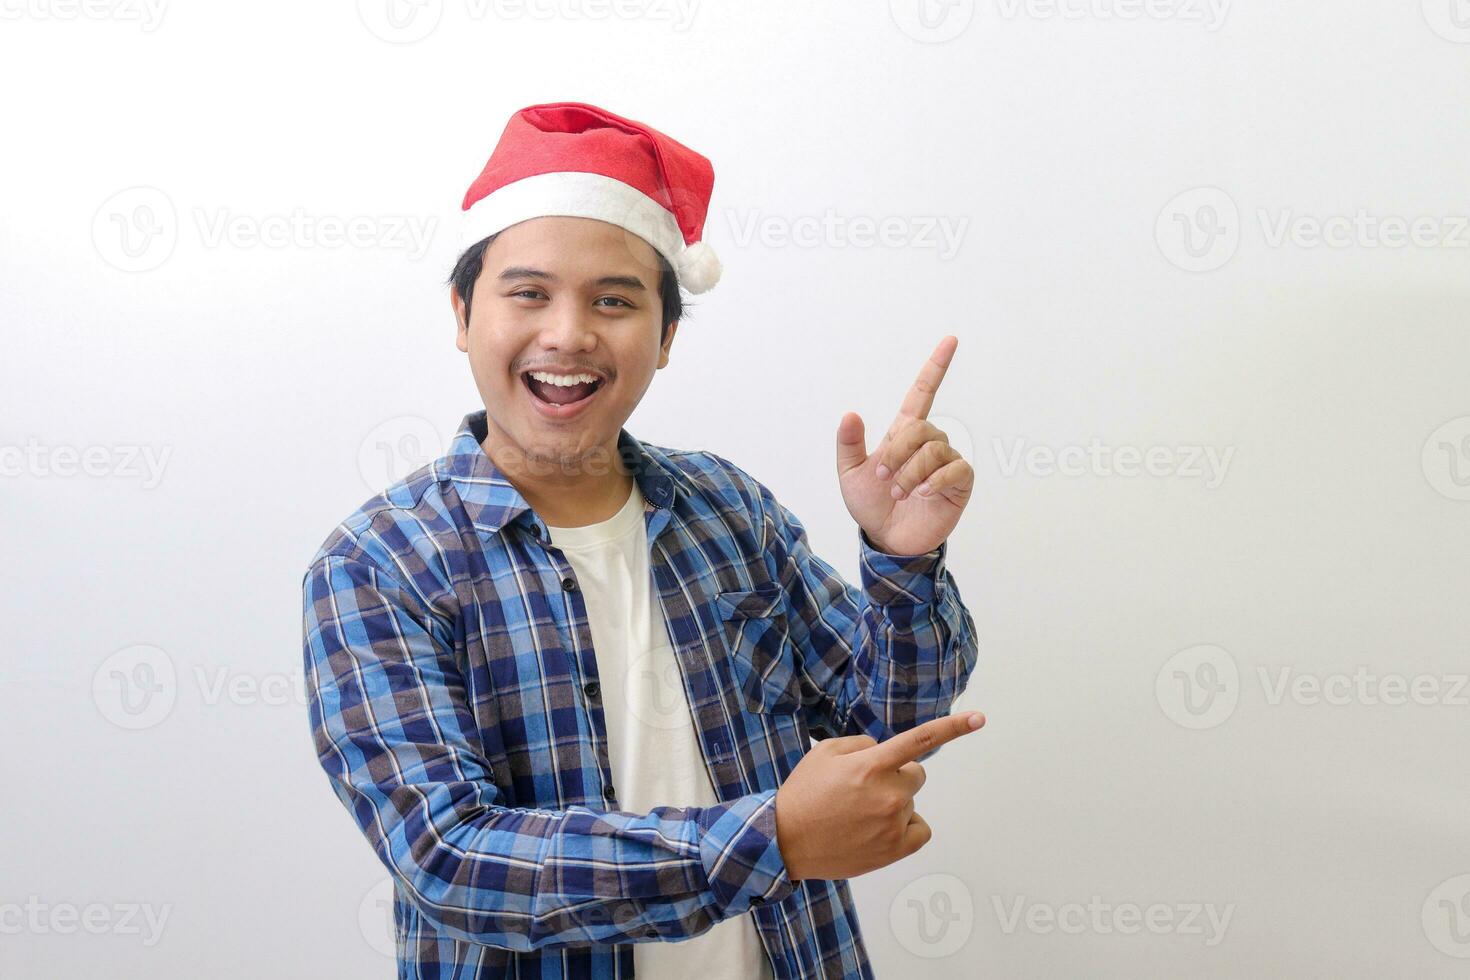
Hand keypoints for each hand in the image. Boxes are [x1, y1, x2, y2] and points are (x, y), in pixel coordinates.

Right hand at [773, 711, 985, 881]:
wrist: (786, 841)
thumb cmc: (804, 793)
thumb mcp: (825, 752)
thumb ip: (862, 745)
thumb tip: (883, 750)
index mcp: (872, 764)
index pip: (920, 740)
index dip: (953, 727)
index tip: (980, 718)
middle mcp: (889, 793)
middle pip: (916, 775)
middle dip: (897, 777)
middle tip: (865, 789)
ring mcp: (894, 824)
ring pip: (911, 803)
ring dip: (894, 804)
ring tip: (859, 815)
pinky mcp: (895, 850)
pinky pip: (920, 829)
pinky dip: (905, 828)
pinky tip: (878, 830)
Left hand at [836, 335, 974, 555]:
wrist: (886, 539)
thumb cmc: (870, 505)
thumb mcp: (850, 474)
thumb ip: (849, 444)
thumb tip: (850, 414)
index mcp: (903, 434)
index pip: (923, 392)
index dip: (936, 366)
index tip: (950, 340)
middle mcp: (929, 443)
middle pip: (921, 427)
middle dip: (897, 452)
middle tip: (883, 478)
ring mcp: (946, 462)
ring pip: (935, 448)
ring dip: (911, 471)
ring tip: (899, 491)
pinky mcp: (959, 482)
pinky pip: (955, 468)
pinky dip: (935, 479)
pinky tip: (924, 493)